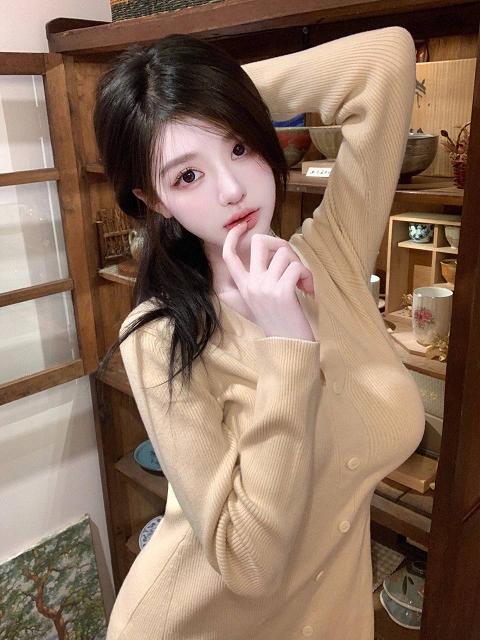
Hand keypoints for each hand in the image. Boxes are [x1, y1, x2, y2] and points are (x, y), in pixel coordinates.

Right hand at [222, 222, 315, 340]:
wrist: (289, 349)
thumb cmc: (281, 324)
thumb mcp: (263, 300)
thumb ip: (263, 278)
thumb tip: (277, 251)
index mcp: (243, 287)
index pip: (229, 255)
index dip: (233, 236)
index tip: (244, 225)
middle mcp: (251, 285)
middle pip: (260, 242)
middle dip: (281, 244)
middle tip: (291, 261)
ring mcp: (265, 288)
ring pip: (285, 254)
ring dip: (300, 266)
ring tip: (303, 284)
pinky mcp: (282, 292)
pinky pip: (297, 267)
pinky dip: (308, 276)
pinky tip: (308, 290)